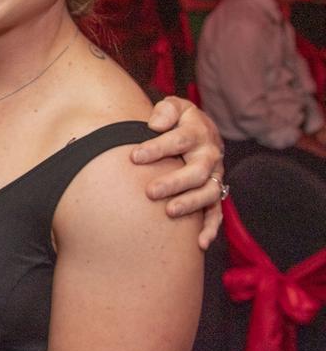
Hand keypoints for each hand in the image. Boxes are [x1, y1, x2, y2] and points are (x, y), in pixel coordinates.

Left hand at [131, 96, 223, 249]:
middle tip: (150, 192)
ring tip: (169, 212)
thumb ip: (166, 111)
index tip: (134, 156)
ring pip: (209, 193)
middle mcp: (210, 155)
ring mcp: (214, 176)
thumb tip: (155, 124)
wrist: (199, 130)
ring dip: (190, 204)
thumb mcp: (173, 107)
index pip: (179, 140)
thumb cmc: (177, 120)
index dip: (158, 148)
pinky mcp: (214, 193)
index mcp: (198, 132)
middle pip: (197, 171)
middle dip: (174, 182)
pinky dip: (210, 228)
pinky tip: (200, 243)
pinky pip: (216, 212)